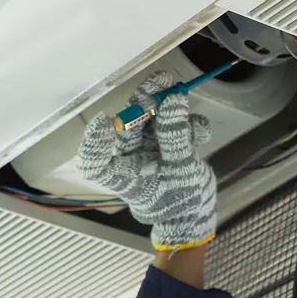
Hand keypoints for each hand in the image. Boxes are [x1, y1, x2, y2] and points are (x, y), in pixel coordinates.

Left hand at [78, 72, 216, 250]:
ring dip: (167, 104)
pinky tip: (201, 132)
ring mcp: (150, 149)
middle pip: (129, 125)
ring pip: (152, 120)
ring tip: (181, 92)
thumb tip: (172, 98)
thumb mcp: (181, 173)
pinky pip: (176, 128)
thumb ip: (175, 138)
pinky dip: (190, 124)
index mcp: (124, 176)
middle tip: (162, 82)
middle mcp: (132, 159)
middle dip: (144, 101)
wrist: (197, 215)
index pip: (97, 163)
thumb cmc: (180, 202)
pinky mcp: (169, 144)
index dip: (95, 144)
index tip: (103, 121)